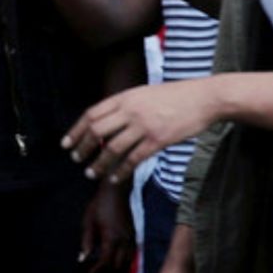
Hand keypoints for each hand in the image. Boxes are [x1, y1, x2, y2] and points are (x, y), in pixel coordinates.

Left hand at [64, 79, 222, 181]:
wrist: (205, 98)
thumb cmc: (176, 96)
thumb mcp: (145, 93)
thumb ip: (125, 106)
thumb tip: (105, 124)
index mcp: (126, 97)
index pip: (92, 114)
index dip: (76, 130)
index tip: (66, 143)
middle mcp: (131, 110)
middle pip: (97, 131)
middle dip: (83, 147)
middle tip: (76, 159)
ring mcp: (144, 125)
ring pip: (112, 148)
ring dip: (99, 163)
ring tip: (91, 173)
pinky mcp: (158, 140)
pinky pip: (133, 159)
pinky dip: (121, 171)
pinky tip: (114, 178)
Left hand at [78, 179, 136, 272]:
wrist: (116, 191)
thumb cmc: (99, 205)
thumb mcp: (88, 223)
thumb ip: (86, 241)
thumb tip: (82, 258)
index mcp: (111, 238)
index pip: (106, 261)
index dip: (97, 269)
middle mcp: (124, 240)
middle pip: (118, 264)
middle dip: (107, 269)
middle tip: (97, 269)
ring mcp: (131, 237)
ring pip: (128, 260)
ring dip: (118, 264)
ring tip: (107, 264)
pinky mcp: (134, 233)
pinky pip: (133, 252)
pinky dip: (126, 257)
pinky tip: (117, 256)